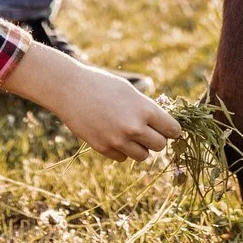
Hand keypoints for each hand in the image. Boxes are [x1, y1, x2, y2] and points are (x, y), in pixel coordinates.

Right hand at [0, 42, 181, 160]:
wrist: (70, 89)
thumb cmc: (102, 85)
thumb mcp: (130, 92)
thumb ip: (147, 109)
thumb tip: (165, 126)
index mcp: (145, 110)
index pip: (173, 130)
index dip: (172, 130)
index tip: (169, 129)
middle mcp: (134, 128)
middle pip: (160, 146)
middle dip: (157, 139)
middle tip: (148, 131)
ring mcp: (118, 140)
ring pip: (143, 156)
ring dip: (140, 147)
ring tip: (130, 134)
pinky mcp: (103, 148)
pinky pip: (123, 158)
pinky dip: (122, 150)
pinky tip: (113, 135)